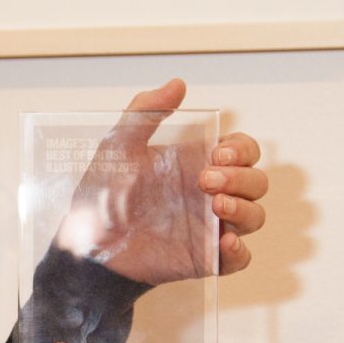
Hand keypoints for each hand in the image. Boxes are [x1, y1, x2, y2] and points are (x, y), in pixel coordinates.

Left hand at [55, 79, 266, 283]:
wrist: (87, 241)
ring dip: (246, 207)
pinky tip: (224, 241)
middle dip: (242, 178)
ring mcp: (208, 227)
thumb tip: (178, 84)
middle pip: (256, 182)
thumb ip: (146, 112)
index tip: (222, 153)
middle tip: (205, 180)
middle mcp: (209, 194)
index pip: (243, 151)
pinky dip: (240, 251)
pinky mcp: (203, 258)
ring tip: (216, 205)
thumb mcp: (119, 145)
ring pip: (255, 216)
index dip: (244, 150)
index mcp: (197, 164)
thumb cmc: (102, 192)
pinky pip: (239, 258)